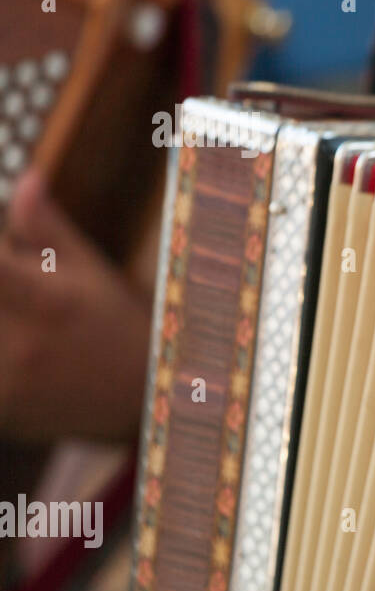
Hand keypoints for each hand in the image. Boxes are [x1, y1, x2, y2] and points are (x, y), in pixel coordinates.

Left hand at [0, 171, 151, 443]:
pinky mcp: (1, 410)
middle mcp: (23, 343)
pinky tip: (22, 348)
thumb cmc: (119, 324)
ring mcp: (8, 382)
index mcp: (46, 299)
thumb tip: (27, 180)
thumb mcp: (92, 270)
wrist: (144, 398)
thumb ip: (46, 227)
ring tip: (21, 315)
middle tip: (12, 283)